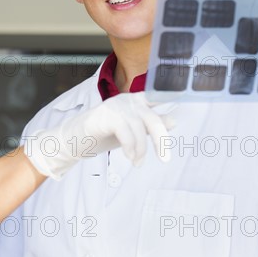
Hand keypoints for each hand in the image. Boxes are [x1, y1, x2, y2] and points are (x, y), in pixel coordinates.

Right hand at [25, 92, 173, 179]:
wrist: (74, 141)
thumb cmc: (103, 134)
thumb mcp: (131, 131)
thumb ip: (149, 125)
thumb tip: (173, 121)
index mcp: (135, 100)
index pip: (158, 96)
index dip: (172, 93)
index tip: (184, 93)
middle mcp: (127, 99)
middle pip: (153, 119)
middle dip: (161, 141)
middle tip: (164, 159)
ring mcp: (116, 106)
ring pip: (140, 129)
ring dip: (141, 150)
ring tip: (137, 163)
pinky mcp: (106, 115)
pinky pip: (126, 132)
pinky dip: (131, 147)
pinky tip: (129, 157)